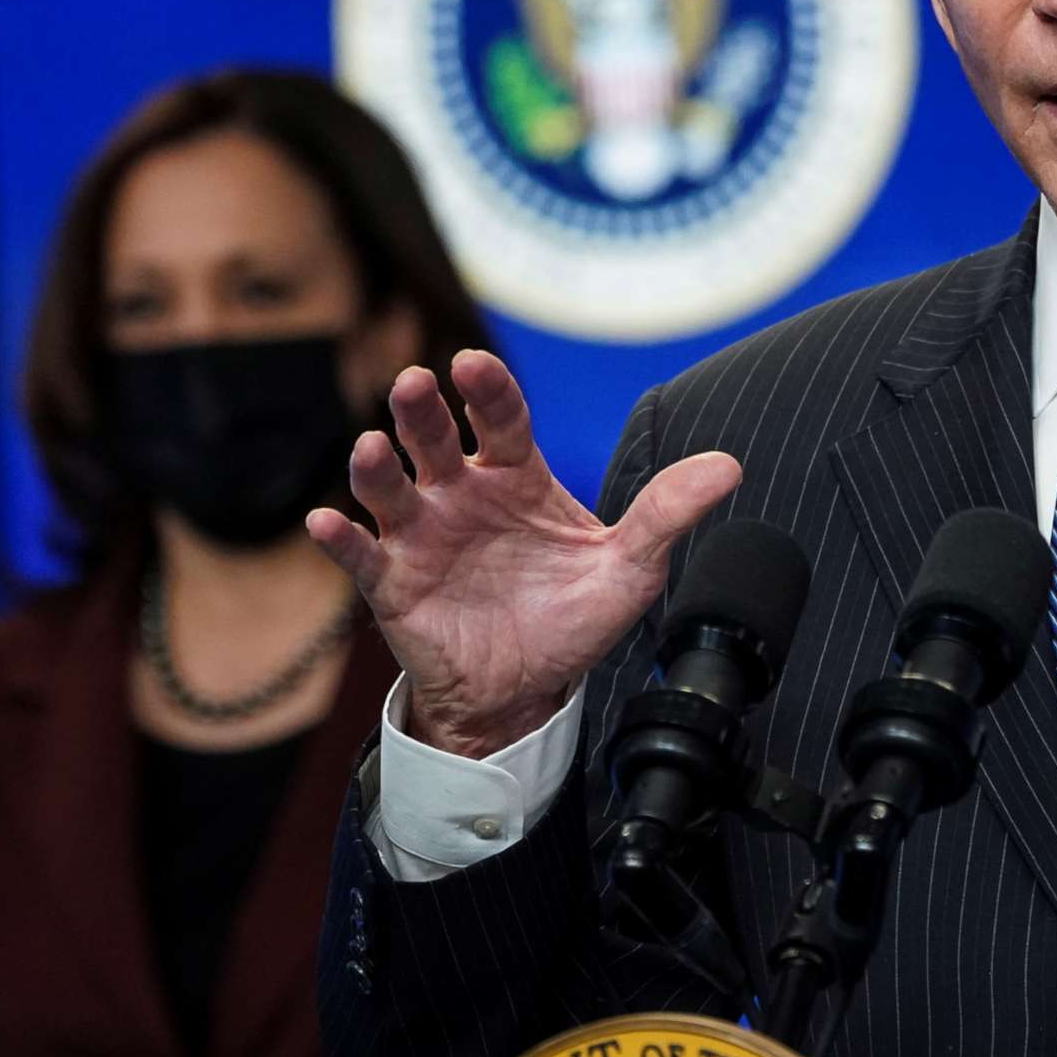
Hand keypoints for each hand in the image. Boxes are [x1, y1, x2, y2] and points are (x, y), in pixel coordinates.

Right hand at [306, 350, 739, 757]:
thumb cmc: (569, 617)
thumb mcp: (628, 570)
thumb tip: (729, 468)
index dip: (488, 392)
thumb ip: (667, 514)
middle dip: (422, 412)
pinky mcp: (392, 583)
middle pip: (435, 439)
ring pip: (388, 488)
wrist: (525, 691)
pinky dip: (340, 539)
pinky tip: (327, 524)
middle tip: (414, 385)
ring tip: (372, 450)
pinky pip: (359, 555)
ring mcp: (421, 535)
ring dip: (374, 466)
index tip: (473, 365)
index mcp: (516, 477)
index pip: (501, 419)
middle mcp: (461, 494)